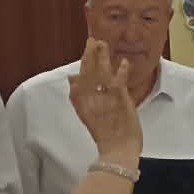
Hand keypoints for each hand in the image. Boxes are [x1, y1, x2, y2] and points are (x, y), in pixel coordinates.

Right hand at [68, 39, 140, 160]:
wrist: (117, 153)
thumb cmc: (107, 138)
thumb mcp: (88, 117)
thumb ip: (80, 98)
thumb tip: (71, 78)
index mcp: (83, 107)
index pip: (78, 83)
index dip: (83, 65)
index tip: (86, 50)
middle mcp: (91, 103)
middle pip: (87, 75)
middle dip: (89, 56)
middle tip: (92, 40)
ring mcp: (104, 102)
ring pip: (100, 75)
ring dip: (101, 58)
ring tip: (102, 44)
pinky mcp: (119, 103)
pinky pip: (118, 84)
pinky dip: (120, 72)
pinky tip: (123, 62)